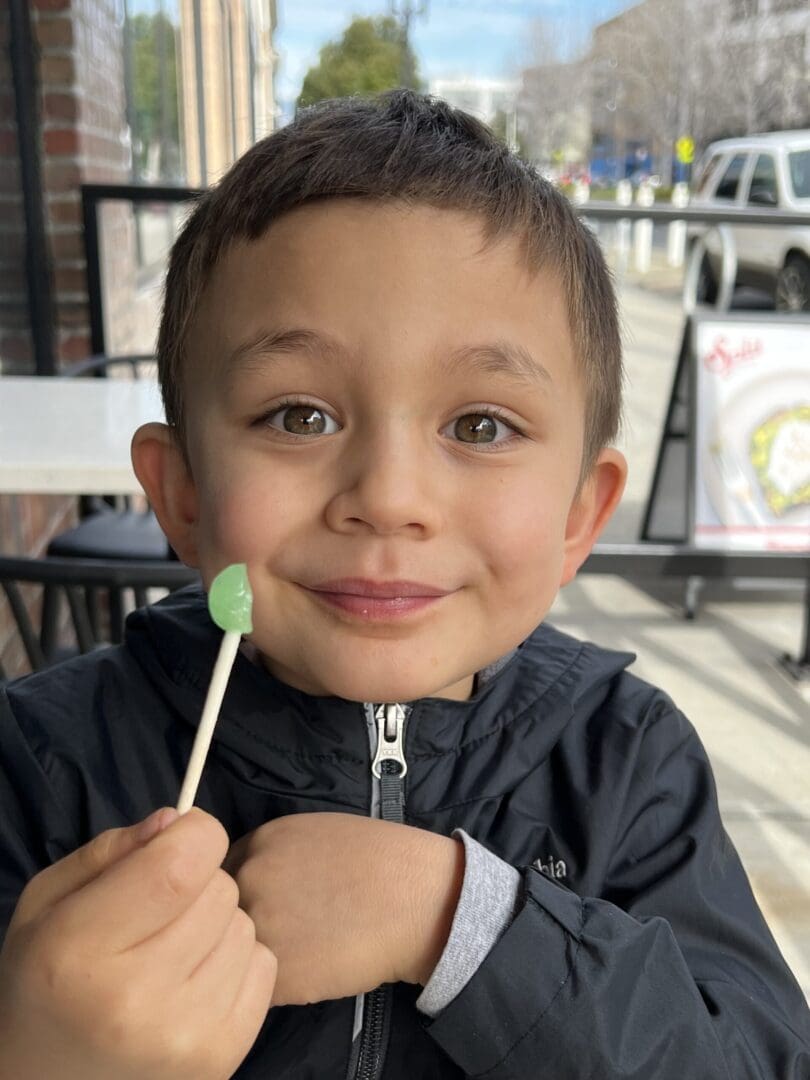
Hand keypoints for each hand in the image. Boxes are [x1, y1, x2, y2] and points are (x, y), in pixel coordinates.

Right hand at [0, 808, 276, 1079]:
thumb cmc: (49, 979)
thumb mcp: (49, 903)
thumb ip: (109, 851)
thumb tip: (177, 821)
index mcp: (80, 951)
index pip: (180, 865)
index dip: (193, 834)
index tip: (177, 840)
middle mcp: (135, 1001)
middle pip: (220, 890)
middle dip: (197, 882)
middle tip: (160, 912)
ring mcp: (185, 1037)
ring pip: (245, 925)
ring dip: (216, 924)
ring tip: (173, 951)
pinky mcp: (221, 1058)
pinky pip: (264, 964)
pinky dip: (236, 961)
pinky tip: (194, 982)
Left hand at [224, 812, 463, 1005]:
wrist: (415, 896)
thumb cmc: (379, 858)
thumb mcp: (315, 832)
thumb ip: (274, 852)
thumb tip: (247, 876)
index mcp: (261, 841)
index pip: (218, 871)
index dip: (233, 892)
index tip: (256, 903)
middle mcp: (251, 878)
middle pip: (217, 911)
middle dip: (240, 923)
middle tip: (282, 929)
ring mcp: (260, 926)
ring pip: (232, 952)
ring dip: (251, 957)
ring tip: (297, 950)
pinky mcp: (278, 972)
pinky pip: (258, 986)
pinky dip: (274, 986)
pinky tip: (306, 971)